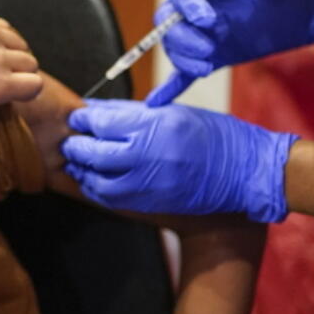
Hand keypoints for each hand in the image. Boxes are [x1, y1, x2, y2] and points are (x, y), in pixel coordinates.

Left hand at [61, 99, 296, 220]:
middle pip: (94, 152)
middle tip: (70, 139)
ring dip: (82, 170)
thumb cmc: (212, 135)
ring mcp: (148, 184)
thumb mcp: (174, 112)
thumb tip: (98, 109)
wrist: (243, 173)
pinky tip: (92, 180)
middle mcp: (147, 156)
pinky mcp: (151, 203)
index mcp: (154, 126)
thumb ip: (133, 112)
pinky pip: (112, 199)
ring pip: (98, 180)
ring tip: (78, 162)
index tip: (78, 116)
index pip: (103, 122)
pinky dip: (96, 190)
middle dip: (77, 145)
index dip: (84, 119)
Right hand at [148, 0, 313, 105]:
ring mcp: (205, 33)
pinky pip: (186, 72)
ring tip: (208, 67)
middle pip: (170, 21)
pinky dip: (172, 86)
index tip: (206, 19)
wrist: (310, 5)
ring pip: (175, 46)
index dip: (185, 3)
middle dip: (182, 37)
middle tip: (209, 49)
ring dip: (183, 59)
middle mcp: (199, 6)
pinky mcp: (216, 55)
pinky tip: (158, 100)